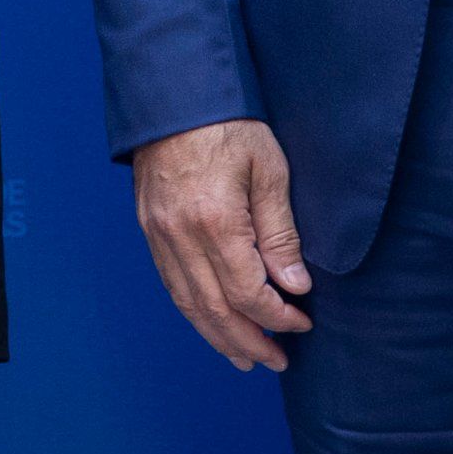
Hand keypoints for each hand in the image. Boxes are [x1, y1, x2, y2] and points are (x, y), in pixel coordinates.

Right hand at [132, 118, 315, 370]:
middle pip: (215, 309)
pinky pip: (171, 284)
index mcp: (215, 221)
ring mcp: (159, 234)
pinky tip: (212, 322)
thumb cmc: (229, 124)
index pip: (248, 292)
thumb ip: (280, 233)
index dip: (277, 316)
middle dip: (249, 341)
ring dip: (218, 336)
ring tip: (244, 358)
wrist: (174, 92)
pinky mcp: (149, 228)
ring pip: (188, 303)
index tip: (302, 323)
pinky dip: (194, 311)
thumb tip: (294, 286)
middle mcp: (180, 236)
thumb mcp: (269, 171)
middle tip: (277, 360)